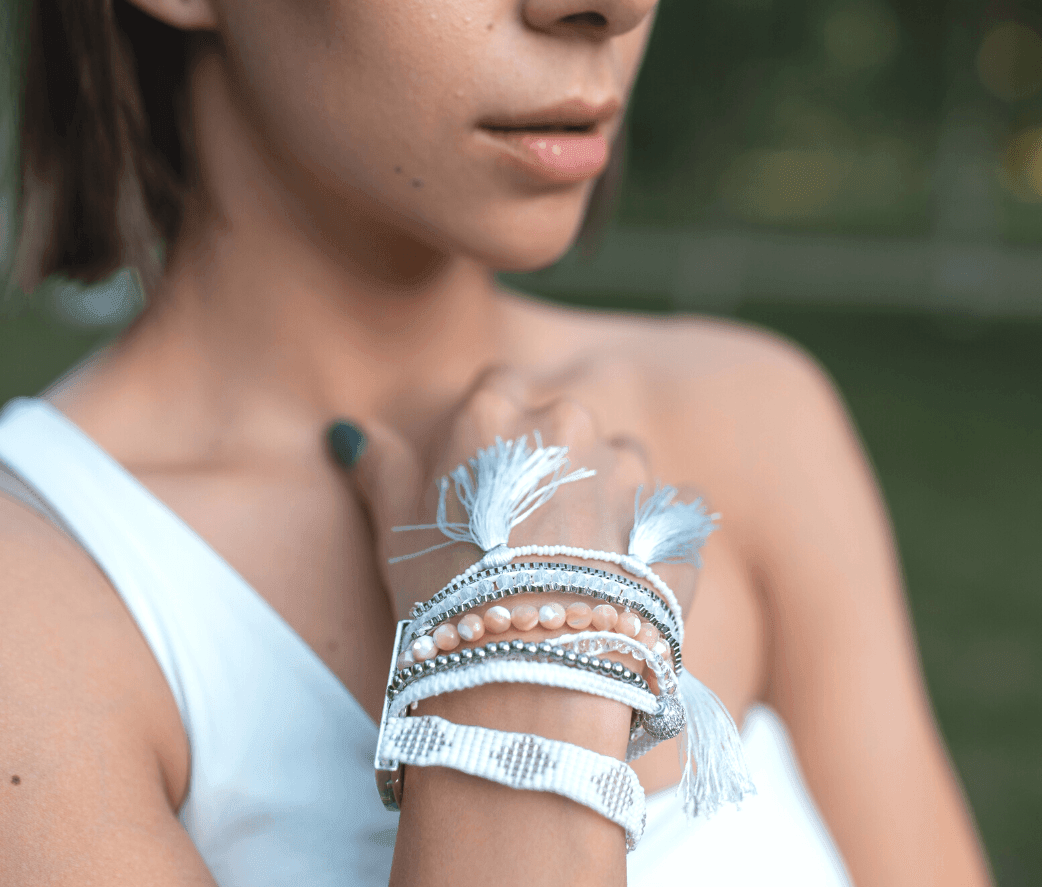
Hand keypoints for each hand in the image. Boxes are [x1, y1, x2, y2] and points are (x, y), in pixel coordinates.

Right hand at [340, 368, 699, 623]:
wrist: (526, 672)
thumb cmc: (445, 596)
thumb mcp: (395, 526)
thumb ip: (380, 465)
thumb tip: (349, 433)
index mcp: (496, 414)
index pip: (498, 390)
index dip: (492, 436)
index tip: (486, 480)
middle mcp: (567, 424)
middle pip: (561, 425)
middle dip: (549, 465)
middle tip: (527, 534)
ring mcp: (627, 468)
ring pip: (618, 462)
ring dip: (604, 494)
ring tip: (579, 563)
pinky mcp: (671, 517)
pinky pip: (671, 509)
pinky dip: (655, 533)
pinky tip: (629, 575)